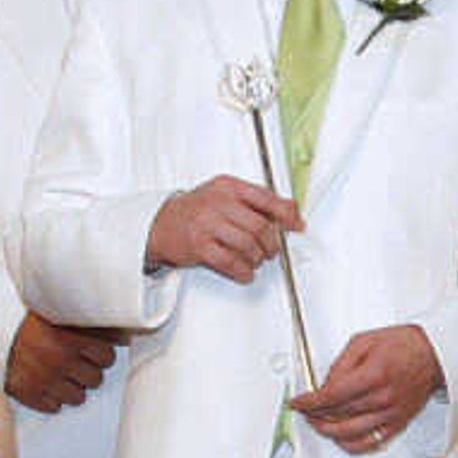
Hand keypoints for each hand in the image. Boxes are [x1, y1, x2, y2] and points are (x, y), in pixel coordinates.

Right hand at [6, 313, 122, 411]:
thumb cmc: (26, 319)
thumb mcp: (58, 312)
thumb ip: (89, 323)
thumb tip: (124, 336)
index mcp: (69, 337)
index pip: (107, 357)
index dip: (100, 354)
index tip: (91, 351)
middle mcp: (59, 361)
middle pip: (95, 379)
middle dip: (87, 371)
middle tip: (73, 361)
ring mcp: (44, 380)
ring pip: (78, 397)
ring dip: (71, 386)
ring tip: (58, 373)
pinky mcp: (28, 394)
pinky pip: (53, 407)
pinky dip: (50, 397)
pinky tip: (44, 382)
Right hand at [146, 174, 300, 282]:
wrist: (160, 223)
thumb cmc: (197, 210)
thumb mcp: (226, 195)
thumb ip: (257, 201)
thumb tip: (291, 211)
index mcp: (228, 186)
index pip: (265, 197)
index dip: (286, 214)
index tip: (296, 225)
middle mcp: (217, 202)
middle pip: (260, 225)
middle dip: (271, 242)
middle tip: (271, 250)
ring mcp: (206, 224)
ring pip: (247, 244)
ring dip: (257, 258)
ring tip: (255, 259)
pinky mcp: (199, 246)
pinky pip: (230, 262)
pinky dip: (243, 271)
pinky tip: (245, 272)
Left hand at [290, 324, 443, 449]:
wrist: (433, 354)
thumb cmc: (403, 345)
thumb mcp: (364, 341)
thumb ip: (340, 364)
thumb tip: (325, 384)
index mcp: (373, 375)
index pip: (330, 396)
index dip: (308, 402)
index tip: (298, 402)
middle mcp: (382, 398)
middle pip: (336, 415)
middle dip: (314, 414)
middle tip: (305, 409)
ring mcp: (389, 414)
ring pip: (348, 433)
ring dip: (326, 430)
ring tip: (318, 422)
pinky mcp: (396, 424)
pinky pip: (368, 443)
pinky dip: (349, 443)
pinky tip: (340, 436)